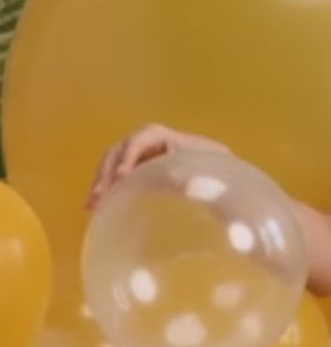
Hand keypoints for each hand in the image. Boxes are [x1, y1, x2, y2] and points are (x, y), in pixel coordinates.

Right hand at [85, 123, 231, 210]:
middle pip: (121, 150)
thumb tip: (182, 185)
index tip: (122, 175)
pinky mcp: (138, 174)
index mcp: (168, 138)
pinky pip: (117, 178)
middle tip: (100, 195)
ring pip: (114, 164)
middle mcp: (151, 144)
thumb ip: (193, 179)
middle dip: (107, 171)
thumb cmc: (216, 177)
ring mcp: (142, 158)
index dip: (130, 154)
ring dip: (101, 182)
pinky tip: (94, 209)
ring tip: (92, 205)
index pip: (142, 137)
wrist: (222, 185)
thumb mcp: (207, 176)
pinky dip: (106, 191)